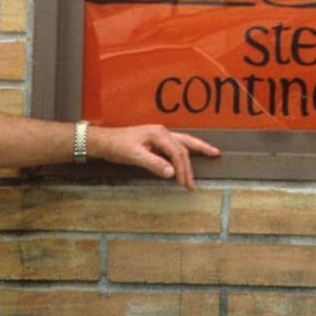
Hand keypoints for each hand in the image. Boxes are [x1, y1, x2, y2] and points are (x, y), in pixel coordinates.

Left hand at [88, 124, 219, 188]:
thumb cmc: (116, 146)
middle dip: (194, 160)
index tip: (184, 184)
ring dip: (196, 149)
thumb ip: (154, 164)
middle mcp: (162, 132)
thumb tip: (172, 173)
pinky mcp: (155, 140)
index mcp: (159, 134)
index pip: (177, 153)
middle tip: (201, 174)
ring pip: (183, 142)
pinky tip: (188, 156)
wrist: (103, 141)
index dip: (183, 169)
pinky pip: (175, 145)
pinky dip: (185, 151)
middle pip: (185, 145)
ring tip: (211, 152)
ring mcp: (159, 135)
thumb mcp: (134, 156)